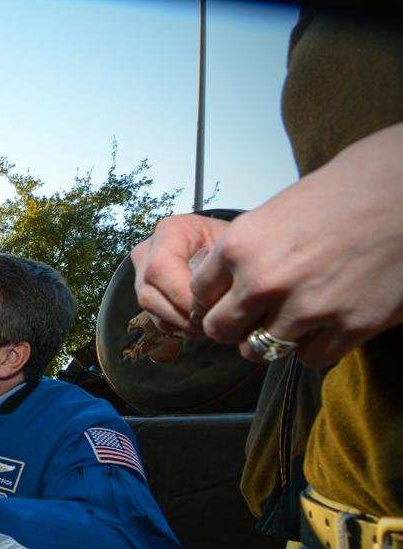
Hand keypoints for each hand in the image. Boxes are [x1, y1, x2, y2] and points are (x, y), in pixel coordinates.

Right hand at [132, 214, 230, 336]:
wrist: (227, 244)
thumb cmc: (232, 243)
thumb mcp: (232, 247)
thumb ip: (220, 271)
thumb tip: (213, 306)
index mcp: (169, 231)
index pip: (160, 268)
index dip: (181, 295)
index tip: (209, 310)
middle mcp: (148, 251)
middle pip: (150, 293)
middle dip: (181, 314)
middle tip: (211, 322)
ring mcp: (142, 273)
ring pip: (150, 308)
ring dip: (180, 322)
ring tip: (208, 322)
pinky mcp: (147, 293)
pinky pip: (155, 317)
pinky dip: (178, 325)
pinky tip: (200, 322)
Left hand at [191, 123, 402, 366]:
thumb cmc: (347, 190)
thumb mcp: (277, 210)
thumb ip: (247, 250)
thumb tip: (227, 281)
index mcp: (240, 245)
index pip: (198, 293)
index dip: (211, 298)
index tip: (224, 299)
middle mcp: (265, 280)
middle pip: (220, 330)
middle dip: (233, 326)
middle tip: (252, 318)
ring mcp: (307, 307)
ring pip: (259, 351)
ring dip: (270, 340)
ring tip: (289, 322)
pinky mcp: (349, 326)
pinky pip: (309, 359)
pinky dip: (313, 348)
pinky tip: (324, 326)